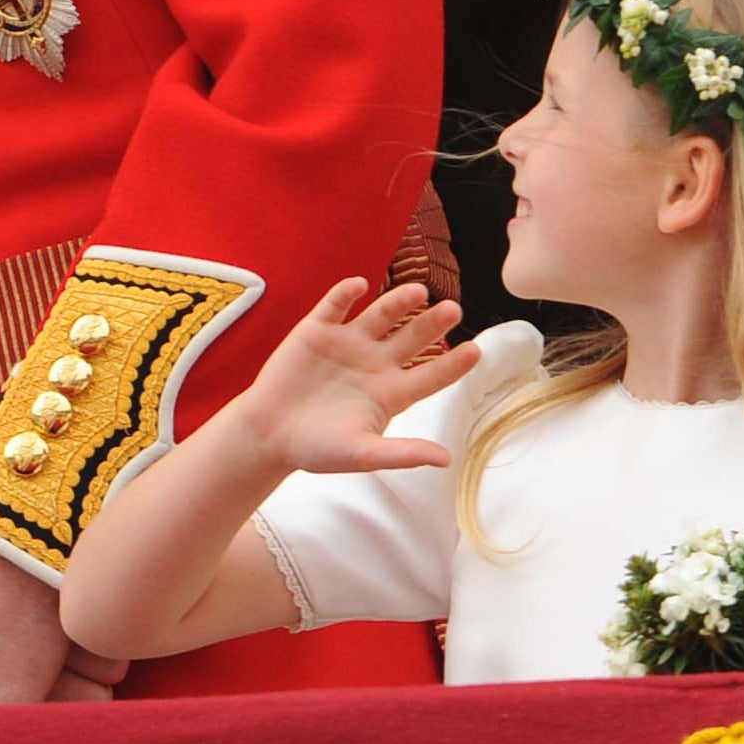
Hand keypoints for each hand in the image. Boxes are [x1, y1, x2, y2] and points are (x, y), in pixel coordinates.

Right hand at [231, 278, 472, 477]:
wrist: (268, 434)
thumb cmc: (316, 449)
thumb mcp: (363, 455)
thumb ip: (402, 454)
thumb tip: (446, 459)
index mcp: (390, 393)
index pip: (431, 376)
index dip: (454, 364)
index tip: (476, 350)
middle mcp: (375, 363)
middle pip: (412, 338)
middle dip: (432, 324)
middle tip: (453, 310)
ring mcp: (347, 344)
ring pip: (380, 315)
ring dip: (398, 302)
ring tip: (418, 292)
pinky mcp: (316, 331)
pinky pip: (335, 305)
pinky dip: (345, 293)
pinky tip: (359, 285)